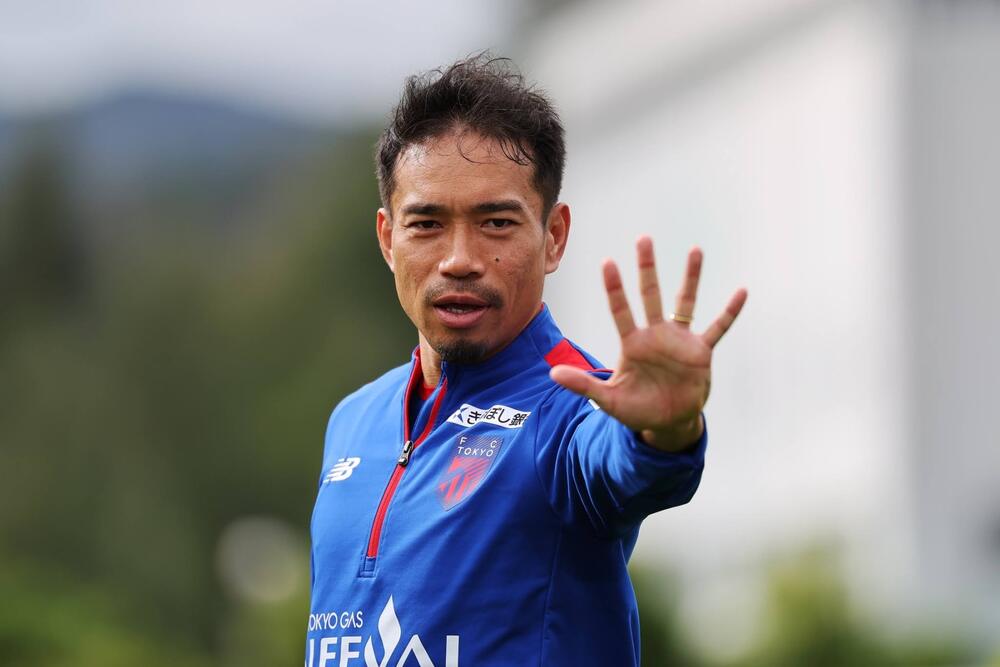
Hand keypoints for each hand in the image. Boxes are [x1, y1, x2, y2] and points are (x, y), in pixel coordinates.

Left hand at [549, 236, 746, 451]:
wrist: (667, 423)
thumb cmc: (636, 409)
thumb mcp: (607, 399)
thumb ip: (583, 384)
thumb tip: (552, 373)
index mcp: (632, 343)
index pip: (620, 310)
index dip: (614, 288)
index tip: (607, 262)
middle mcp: (656, 335)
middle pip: (650, 295)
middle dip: (647, 268)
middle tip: (643, 238)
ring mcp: (680, 341)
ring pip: (685, 302)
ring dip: (690, 278)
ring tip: (695, 250)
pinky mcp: (701, 352)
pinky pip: (717, 327)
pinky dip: (729, 312)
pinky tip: (742, 292)